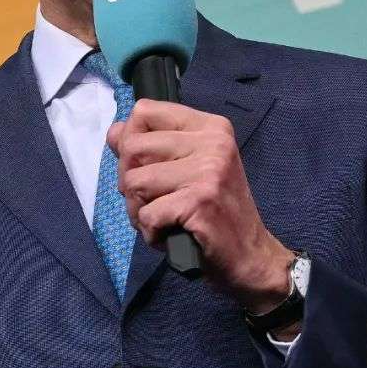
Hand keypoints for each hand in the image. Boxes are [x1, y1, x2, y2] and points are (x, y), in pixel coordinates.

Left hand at [107, 100, 293, 314]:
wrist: (251, 256)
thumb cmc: (216, 212)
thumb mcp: (187, 169)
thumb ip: (150, 147)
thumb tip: (115, 131)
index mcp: (210, 127)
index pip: (144, 111)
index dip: (130, 140)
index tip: (145, 166)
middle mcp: (212, 142)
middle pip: (132, 147)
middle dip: (130, 182)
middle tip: (153, 202)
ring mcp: (208, 171)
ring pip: (134, 182)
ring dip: (138, 211)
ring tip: (163, 220)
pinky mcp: (200, 202)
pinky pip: (147, 214)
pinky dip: (150, 233)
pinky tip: (171, 236)